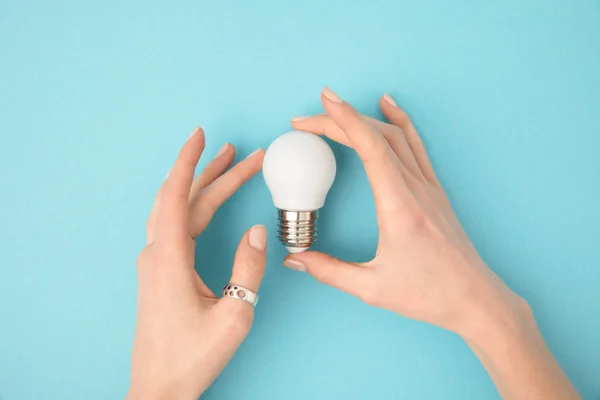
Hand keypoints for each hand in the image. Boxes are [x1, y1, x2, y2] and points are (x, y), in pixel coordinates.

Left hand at [128, 127, 265, 399]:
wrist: (160, 386)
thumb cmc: (193, 355)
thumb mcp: (235, 313)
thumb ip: (248, 268)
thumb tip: (256, 231)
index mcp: (169, 258)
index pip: (176, 195)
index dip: (190, 161)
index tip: (201, 135)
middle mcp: (157, 253)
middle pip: (183, 199)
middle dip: (213, 172)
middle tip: (243, 154)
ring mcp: (155, 262)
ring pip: (177, 210)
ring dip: (202, 186)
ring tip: (228, 166)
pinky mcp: (159, 271)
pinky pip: (174, 225)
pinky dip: (193, 205)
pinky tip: (205, 203)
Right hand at [284, 88, 578, 398]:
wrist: (475, 298)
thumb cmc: (429, 294)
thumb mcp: (372, 288)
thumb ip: (329, 271)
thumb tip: (295, 260)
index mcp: (400, 207)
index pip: (371, 148)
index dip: (345, 121)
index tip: (324, 102)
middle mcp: (417, 189)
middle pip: (379, 136)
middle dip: (340, 119)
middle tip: (308, 118)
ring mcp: (429, 186)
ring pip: (398, 136)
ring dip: (365, 117)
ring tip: (337, 107)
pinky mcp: (435, 191)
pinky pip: (416, 145)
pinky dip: (399, 122)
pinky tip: (388, 108)